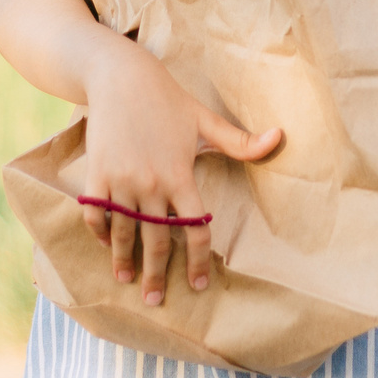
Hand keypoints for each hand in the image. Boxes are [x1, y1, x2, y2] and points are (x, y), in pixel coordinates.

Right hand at [78, 36, 282, 305]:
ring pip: (123, 232)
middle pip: (156, 240)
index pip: (194, 230)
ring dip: (124, 260)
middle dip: (156, 275)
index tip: (198, 284)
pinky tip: (106, 245)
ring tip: (125, 281)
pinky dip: (99, 232)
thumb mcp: (205, 118)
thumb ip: (240, 140)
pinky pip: (96, 212)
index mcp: (180, 174)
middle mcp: (150, 183)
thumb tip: (281, 138)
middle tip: (156, 302)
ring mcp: (120, 180)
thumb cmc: (167, 97)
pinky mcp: (96, 173)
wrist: (120, 75)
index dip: (198, 261)